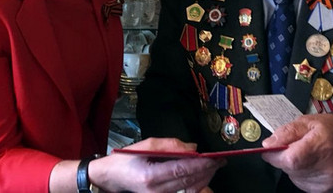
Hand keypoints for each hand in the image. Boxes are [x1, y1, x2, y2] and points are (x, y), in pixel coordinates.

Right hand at [93, 138, 224, 192]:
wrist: (112, 177)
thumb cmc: (127, 159)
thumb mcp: (146, 144)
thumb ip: (170, 145)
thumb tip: (193, 148)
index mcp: (150, 176)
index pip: (181, 170)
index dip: (200, 164)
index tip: (214, 158)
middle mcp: (156, 191)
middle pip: (188, 181)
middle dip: (207, 171)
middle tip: (220, 160)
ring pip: (189, 189)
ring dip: (204, 178)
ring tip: (214, 166)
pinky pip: (184, 192)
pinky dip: (196, 184)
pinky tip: (203, 176)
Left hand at [261, 114, 332, 192]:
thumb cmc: (329, 129)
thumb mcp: (306, 121)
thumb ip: (286, 132)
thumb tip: (269, 144)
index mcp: (322, 146)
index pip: (291, 159)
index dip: (275, 155)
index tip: (269, 149)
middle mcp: (326, 167)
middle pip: (290, 168)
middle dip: (283, 157)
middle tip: (292, 146)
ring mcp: (326, 180)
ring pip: (293, 176)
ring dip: (291, 165)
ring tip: (304, 153)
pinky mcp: (324, 189)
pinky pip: (300, 182)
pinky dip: (299, 173)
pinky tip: (309, 163)